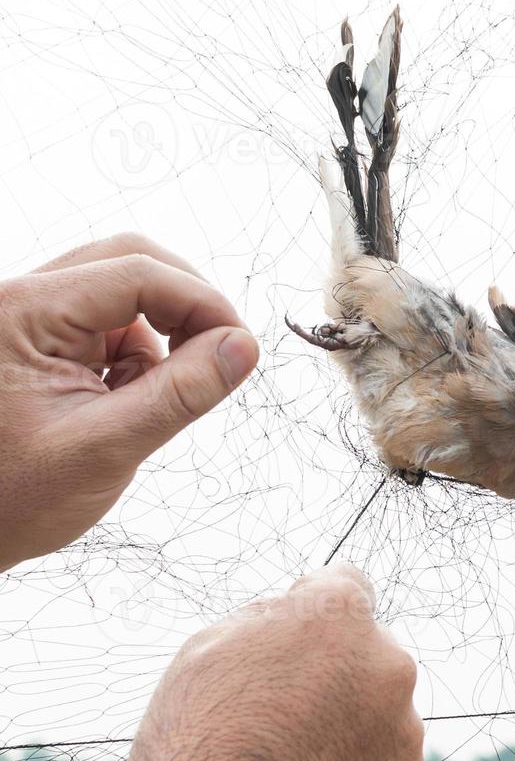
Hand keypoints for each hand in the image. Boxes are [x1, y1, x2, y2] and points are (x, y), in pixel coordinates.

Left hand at [0, 233, 257, 570]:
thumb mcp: (106, 448)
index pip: (137, 273)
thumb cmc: (11, 498)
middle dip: (185, 306)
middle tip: (219, 355)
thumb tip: (244, 347)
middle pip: (130, 263)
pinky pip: (110, 325)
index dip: (202, 303)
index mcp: (22, 313)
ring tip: (151, 400)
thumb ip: (182, 393)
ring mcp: (31, 321)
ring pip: (124, 293)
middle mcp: (21, 302)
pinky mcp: (43, 342)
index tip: (243, 348)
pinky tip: (126, 404)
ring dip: (162, 337)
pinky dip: (140, 358)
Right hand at [95, 564, 427, 760]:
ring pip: (380, 715)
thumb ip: (272, 617)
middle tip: (280, 720)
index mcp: (339, 617)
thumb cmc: (195, 747)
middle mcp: (388, 664)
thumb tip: (301, 605)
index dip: (317, 611)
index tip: (300, 637)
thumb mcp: (207, 650)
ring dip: (349, 731)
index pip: (347, 585)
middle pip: (368, 655)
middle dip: (335, 675)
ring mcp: (405, 730)